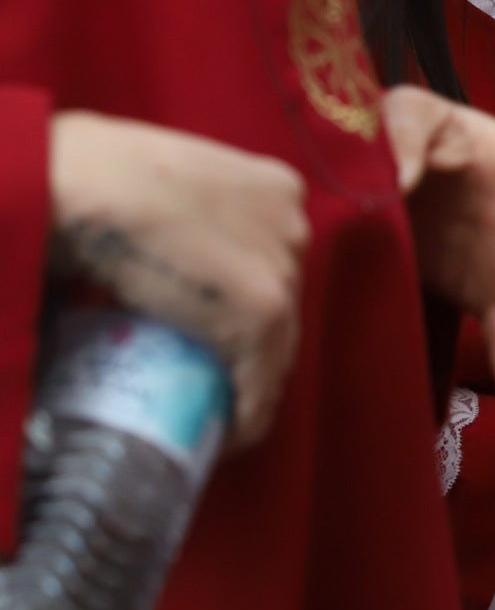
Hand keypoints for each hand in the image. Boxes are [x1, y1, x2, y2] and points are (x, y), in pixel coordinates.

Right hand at [47, 113, 309, 448]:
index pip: (273, 262)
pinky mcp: (262, 310)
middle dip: (254, 345)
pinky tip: (227, 435)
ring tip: (218, 412)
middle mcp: (293, 225)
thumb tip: (158, 263)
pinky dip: (246, 413)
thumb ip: (184, 217)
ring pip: (279, 345)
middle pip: (283, 302)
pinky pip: (261, 380)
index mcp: (274, 188)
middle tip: (216, 380)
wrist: (85, 182)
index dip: (248, 303)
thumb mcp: (166, 184)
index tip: (221, 335)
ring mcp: (282, 268)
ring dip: (250, 384)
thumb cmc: (98, 173)